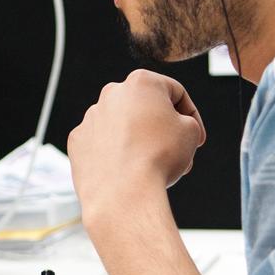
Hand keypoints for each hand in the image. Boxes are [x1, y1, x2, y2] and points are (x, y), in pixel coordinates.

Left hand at [67, 70, 205, 221]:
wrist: (124, 192)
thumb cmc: (159, 158)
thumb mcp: (191, 132)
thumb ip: (187, 120)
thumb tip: (175, 125)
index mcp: (141, 82)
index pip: (175, 93)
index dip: (192, 117)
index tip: (196, 138)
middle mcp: (112, 94)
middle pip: (146, 109)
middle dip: (163, 130)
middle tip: (177, 154)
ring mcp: (92, 117)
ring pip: (123, 126)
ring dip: (139, 141)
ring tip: (153, 167)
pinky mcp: (78, 139)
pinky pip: (102, 143)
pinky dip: (115, 153)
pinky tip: (127, 170)